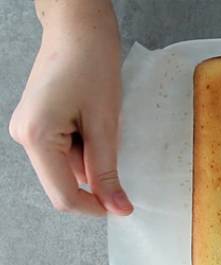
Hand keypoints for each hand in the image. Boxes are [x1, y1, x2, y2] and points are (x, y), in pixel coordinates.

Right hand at [9, 0, 131, 215]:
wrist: (79, 27)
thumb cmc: (92, 64)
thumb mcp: (105, 124)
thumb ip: (108, 171)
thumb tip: (118, 208)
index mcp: (35, 137)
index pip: (64, 196)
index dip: (95, 207)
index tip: (123, 207)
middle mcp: (24, 136)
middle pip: (65, 182)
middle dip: (96, 175)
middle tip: (115, 143)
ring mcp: (30, 130)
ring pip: (70, 167)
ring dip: (94, 157)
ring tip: (103, 121)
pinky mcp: (39, 124)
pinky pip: (68, 151)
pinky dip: (89, 146)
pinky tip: (95, 119)